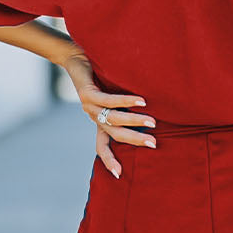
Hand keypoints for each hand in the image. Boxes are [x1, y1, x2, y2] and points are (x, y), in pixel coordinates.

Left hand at [65, 57, 155, 178]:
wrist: (76, 57)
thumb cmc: (101, 76)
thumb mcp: (114, 96)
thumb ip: (127, 107)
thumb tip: (156, 116)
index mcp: (99, 121)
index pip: (102, 146)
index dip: (109, 161)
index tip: (119, 175)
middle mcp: (94, 116)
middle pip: (115, 135)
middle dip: (135, 141)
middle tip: (154, 144)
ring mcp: (90, 106)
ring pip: (114, 119)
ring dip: (135, 121)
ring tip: (153, 122)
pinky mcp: (88, 94)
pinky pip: (109, 100)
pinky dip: (126, 101)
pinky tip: (141, 101)